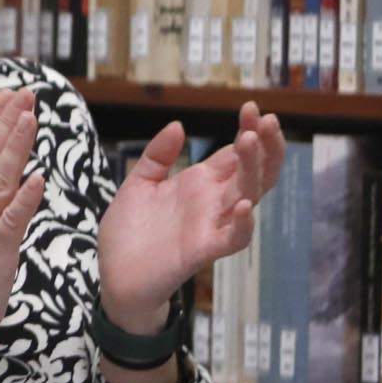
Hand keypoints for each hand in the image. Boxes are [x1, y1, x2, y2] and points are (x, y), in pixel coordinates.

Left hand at [96, 104, 284, 330]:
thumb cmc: (129, 232)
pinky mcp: (202, 250)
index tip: (252, 107)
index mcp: (200, 183)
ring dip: (254, 169)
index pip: (234, 153)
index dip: (248, 131)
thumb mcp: (139, 184)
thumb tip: (178, 125)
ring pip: (248, 195)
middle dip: (264, 144)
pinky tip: (243, 204)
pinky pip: (233, 238)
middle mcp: (212, 202)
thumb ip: (157, 156)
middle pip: (251, 171)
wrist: (114, 275)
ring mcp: (211, 225)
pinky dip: (242, 224)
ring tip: (252, 140)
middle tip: (267, 118)